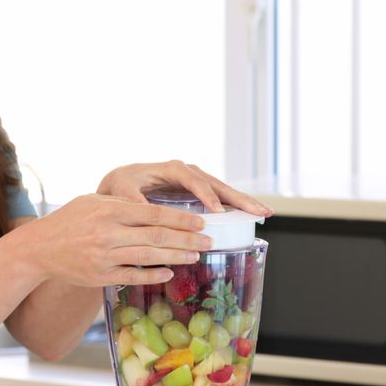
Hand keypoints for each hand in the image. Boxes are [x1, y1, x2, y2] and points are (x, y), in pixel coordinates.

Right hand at [12, 193, 212, 286]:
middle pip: (157, 236)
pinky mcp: (100, 276)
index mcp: (109, 210)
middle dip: (187, 239)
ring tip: (197, 255)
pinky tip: (170, 272)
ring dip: (176, 257)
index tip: (200, 221)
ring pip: (149, 256)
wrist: (38, 248)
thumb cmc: (69, 220)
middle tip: (209, 240)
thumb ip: (122, 203)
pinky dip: (153, 275)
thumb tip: (155, 208)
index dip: (181, 218)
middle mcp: (108, 233)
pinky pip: (133, 276)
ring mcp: (104, 257)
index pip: (153, 213)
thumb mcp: (93, 201)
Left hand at [97, 160, 272, 215]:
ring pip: (224, 191)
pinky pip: (221, 199)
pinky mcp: (199, 193)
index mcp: (172, 168)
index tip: (216, 211)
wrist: (121, 183)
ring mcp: (197, 182)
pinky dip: (236, 207)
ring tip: (264, 213)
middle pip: (217, 183)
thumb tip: (143, 211)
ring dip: (244, 202)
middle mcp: (189, 172)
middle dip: (238, 197)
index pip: (193, 180)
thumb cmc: (120, 186)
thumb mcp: (122, 191)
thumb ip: (133, 199)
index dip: (205, 194)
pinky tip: (253, 216)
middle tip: (258, 210)